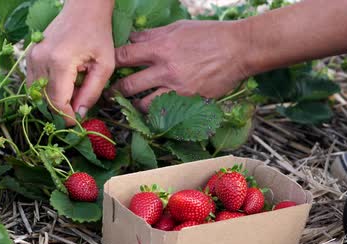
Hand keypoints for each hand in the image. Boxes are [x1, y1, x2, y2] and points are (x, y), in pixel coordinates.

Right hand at [27, 1, 114, 125]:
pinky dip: (46, 91)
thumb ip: (92, 92)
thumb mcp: (104, 65)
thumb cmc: (98, 35)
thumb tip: (81, 114)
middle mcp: (40, 59)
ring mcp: (32, 57)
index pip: (57, 102)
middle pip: (44, 100)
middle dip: (59, 112)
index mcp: (59, 62)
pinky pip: (33, 82)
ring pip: (36, 93)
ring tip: (71, 101)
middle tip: (75, 115)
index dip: (66, 118)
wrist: (84, 10)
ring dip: (51, 102)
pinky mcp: (30, 56)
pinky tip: (63, 88)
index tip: (78, 124)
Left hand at [113, 20, 248, 110]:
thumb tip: (133, 39)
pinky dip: (156, 113)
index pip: (124, 56)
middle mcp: (165, 69)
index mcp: (160, 47)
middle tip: (111, 93)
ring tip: (131, 105)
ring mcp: (177, 88)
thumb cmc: (209, 34)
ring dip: (134, 105)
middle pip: (128, 85)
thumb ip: (153, 35)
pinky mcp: (189, 101)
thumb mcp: (178, 27)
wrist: (239, 49)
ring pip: (143, 104)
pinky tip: (153, 111)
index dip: (112, 63)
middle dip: (116, 90)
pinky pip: (165, 112)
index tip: (107, 68)